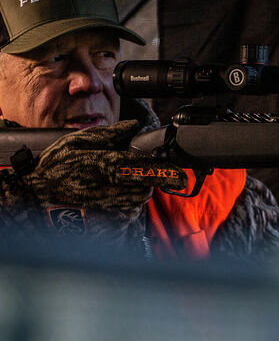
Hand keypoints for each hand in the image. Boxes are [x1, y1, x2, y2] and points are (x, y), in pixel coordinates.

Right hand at [0, 120, 185, 242]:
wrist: (36, 193)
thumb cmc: (56, 165)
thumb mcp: (77, 141)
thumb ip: (108, 135)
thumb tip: (134, 126)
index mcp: (105, 164)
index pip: (143, 169)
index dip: (164, 173)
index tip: (181, 176)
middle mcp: (109, 186)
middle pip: (146, 186)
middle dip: (155, 181)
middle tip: (161, 176)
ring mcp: (108, 203)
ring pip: (139, 198)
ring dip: (143, 189)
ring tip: (134, 181)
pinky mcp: (104, 214)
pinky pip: (129, 209)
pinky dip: (132, 201)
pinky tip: (123, 193)